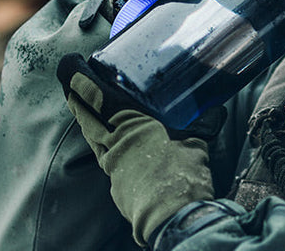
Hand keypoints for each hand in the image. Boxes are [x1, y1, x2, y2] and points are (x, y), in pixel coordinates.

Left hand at [57, 53, 218, 246]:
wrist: (173, 217)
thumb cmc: (182, 176)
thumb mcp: (195, 143)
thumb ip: (201, 124)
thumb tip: (216, 111)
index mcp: (130, 124)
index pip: (96, 96)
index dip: (79, 80)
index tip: (69, 67)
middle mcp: (115, 142)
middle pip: (86, 115)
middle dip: (76, 99)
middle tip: (69, 86)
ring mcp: (112, 165)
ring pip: (92, 137)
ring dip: (86, 122)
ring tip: (84, 111)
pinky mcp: (116, 184)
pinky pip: (104, 157)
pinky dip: (102, 147)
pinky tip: (110, 147)